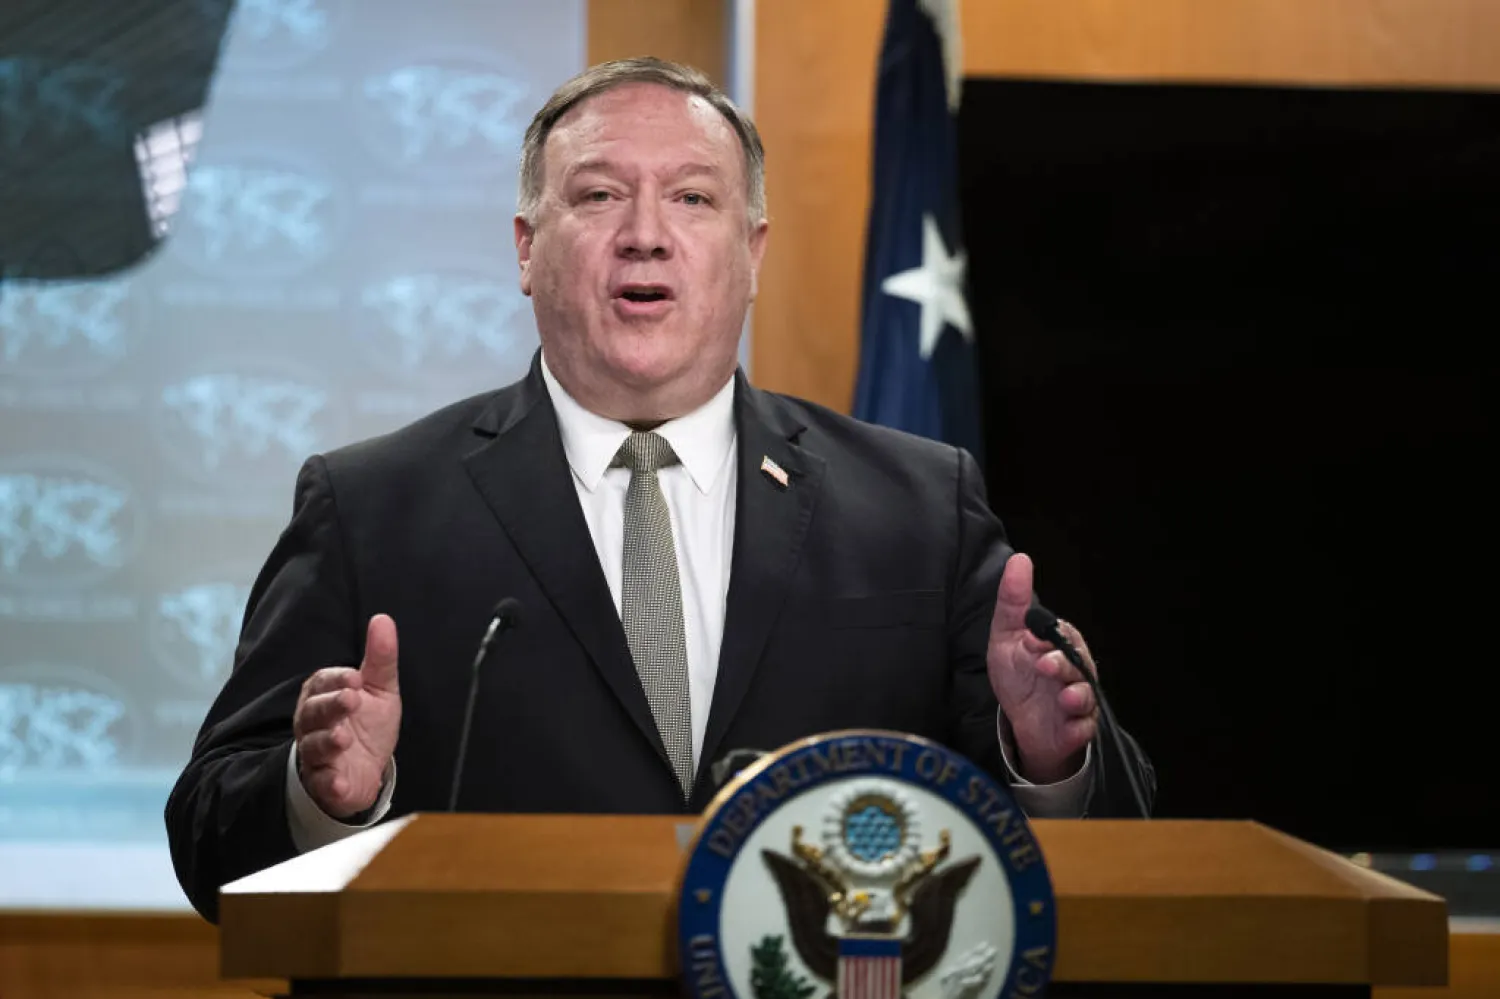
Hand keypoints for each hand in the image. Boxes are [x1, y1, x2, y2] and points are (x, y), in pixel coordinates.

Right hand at [292, 614, 401, 818]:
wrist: (367, 770)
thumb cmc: (366, 724)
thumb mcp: (379, 689)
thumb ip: (380, 658)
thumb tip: (383, 619)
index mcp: (323, 695)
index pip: (322, 682)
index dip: (336, 680)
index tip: (356, 678)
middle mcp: (313, 723)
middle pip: (313, 712)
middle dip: (330, 705)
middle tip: (350, 699)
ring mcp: (316, 754)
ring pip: (313, 746)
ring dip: (327, 741)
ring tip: (343, 737)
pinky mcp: (324, 782)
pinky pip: (322, 783)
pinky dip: (329, 783)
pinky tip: (339, 782)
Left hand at [986, 553, 1098, 783]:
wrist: (1020, 723)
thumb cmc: (1018, 676)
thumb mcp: (1007, 637)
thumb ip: (1013, 601)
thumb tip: (1020, 559)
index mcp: (1059, 646)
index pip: (1063, 635)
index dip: (1050, 638)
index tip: (1031, 640)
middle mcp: (1074, 670)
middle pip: (1077, 664)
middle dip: (1063, 665)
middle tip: (1043, 666)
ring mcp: (1078, 700)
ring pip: (1086, 696)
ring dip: (1077, 696)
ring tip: (1065, 699)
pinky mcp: (1077, 728)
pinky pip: (1084, 728)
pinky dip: (1078, 728)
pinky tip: (1070, 727)